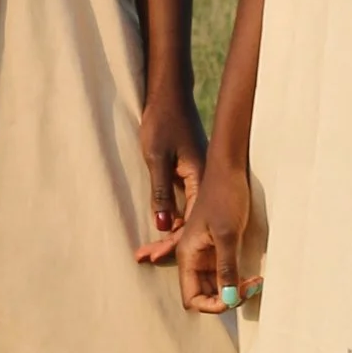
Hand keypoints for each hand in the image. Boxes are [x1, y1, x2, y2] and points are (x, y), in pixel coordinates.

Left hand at [135, 79, 208, 260]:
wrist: (169, 95)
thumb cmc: (162, 122)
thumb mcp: (156, 158)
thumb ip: (161, 192)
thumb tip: (164, 226)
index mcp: (200, 177)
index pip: (192, 221)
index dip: (174, 242)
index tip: (156, 256)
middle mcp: (203, 180)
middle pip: (192, 221)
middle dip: (171, 242)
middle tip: (147, 257)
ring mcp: (199, 176)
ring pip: (189, 213)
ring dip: (171, 231)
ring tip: (151, 251)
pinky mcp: (192, 171)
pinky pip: (187, 201)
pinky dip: (175, 216)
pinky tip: (165, 226)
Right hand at [175, 143, 252, 313]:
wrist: (231, 168)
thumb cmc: (225, 196)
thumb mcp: (227, 234)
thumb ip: (226, 269)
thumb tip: (228, 301)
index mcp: (188, 255)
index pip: (192, 298)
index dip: (212, 305)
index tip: (235, 296)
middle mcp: (194, 258)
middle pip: (205, 295)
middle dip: (226, 299)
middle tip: (250, 287)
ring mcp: (207, 253)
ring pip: (217, 286)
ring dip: (234, 290)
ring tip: (255, 282)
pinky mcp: (219, 247)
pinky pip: (226, 273)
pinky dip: (238, 279)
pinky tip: (253, 276)